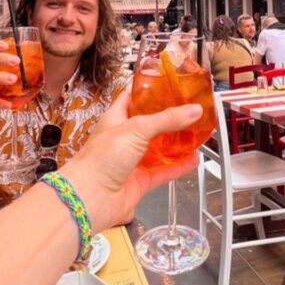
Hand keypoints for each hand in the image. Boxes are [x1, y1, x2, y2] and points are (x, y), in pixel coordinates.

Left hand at [61, 91, 201, 233]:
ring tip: (196, 132)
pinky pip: (165, 171)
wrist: (89, 198)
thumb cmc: (98, 161)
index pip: (133, 99)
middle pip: (151, 125)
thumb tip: (192, 110)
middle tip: (189, 110)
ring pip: (160, 149)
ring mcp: (132, 161)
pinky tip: (192, 160)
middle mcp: (124, 139)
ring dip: (177, 143)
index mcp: (116, 120)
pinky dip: (180, 166)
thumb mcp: (135, 129)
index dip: (149, 92)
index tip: (168, 86)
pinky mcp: (141, 181)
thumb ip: (166, 119)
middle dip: (169, 119)